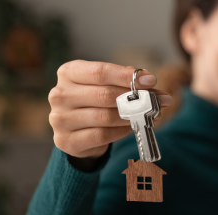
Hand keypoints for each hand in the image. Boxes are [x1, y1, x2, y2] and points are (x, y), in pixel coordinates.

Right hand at [49, 60, 171, 159]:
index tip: (151, 80)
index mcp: (68, 72)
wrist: (76, 131)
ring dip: (132, 116)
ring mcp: (59, 119)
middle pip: (104, 95)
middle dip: (136, 98)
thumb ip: (125, 81)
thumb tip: (149, 82)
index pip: (100, 72)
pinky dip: (121, 131)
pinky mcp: (66, 140)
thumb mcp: (106, 85)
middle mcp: (60, 94)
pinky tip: (131, 127)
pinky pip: (102, 135)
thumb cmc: (94, 101)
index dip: (127, 76)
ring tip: (148, 115)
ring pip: (105, 117)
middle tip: (158, 101)